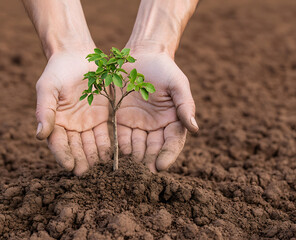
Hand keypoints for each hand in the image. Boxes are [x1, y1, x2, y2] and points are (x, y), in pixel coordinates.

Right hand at [35, 50, 110, 175]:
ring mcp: (89, 124)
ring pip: (93, 145)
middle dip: (82, 160)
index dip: (63, 155)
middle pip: (77, 148)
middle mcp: (72, 128)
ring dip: (97, 156)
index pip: (58, 143)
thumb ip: (44, 110)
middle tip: (88, 173)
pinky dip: (111, 144)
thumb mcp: (48, 87)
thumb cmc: (58, 70)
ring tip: (104, 167)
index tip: (70, 166)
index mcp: (56, 123)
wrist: (77, 55)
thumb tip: (39, 134)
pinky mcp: (104, 119)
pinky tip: (116, 153)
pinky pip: (108, 134)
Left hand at [117, 51, 198, 172]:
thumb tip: (195, 128)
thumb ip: (186, 105)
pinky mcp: (120, 120)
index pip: (172, 143)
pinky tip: (113, 155)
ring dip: (131, 158)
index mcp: (172, 121)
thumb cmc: (164, 68)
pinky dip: (117, 147)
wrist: (141, 55)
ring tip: (126, 168)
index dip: (167, 155)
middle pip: (152, 148)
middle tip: (140, 173)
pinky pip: (118, 136)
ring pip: (135, 146)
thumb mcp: (178, 84)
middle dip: (147, 161)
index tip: (160, 167)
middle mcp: (154, 127)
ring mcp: (136, 124)